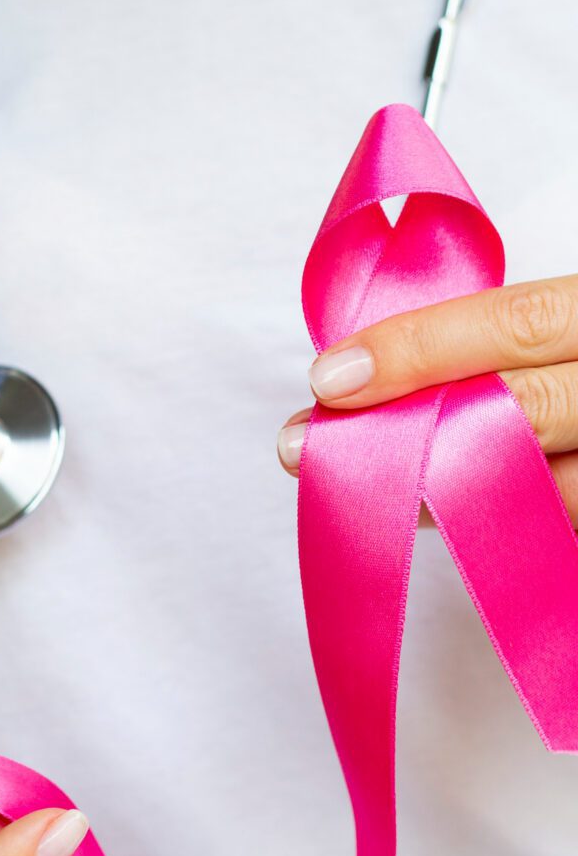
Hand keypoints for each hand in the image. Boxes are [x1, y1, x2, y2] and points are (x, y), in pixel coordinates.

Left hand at [278, 274, 577, 525]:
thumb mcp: (574, 330)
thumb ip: (516, 341)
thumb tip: (378, 370)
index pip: (520, 320)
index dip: (420, 347)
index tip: (329, 375)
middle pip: (524, 412)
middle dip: (404, 431)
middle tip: (305, 448)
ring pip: (542, 492)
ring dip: (436, 494)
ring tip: (369, 490)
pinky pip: (556, 535)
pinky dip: (493, 529)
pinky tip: (443, 515)